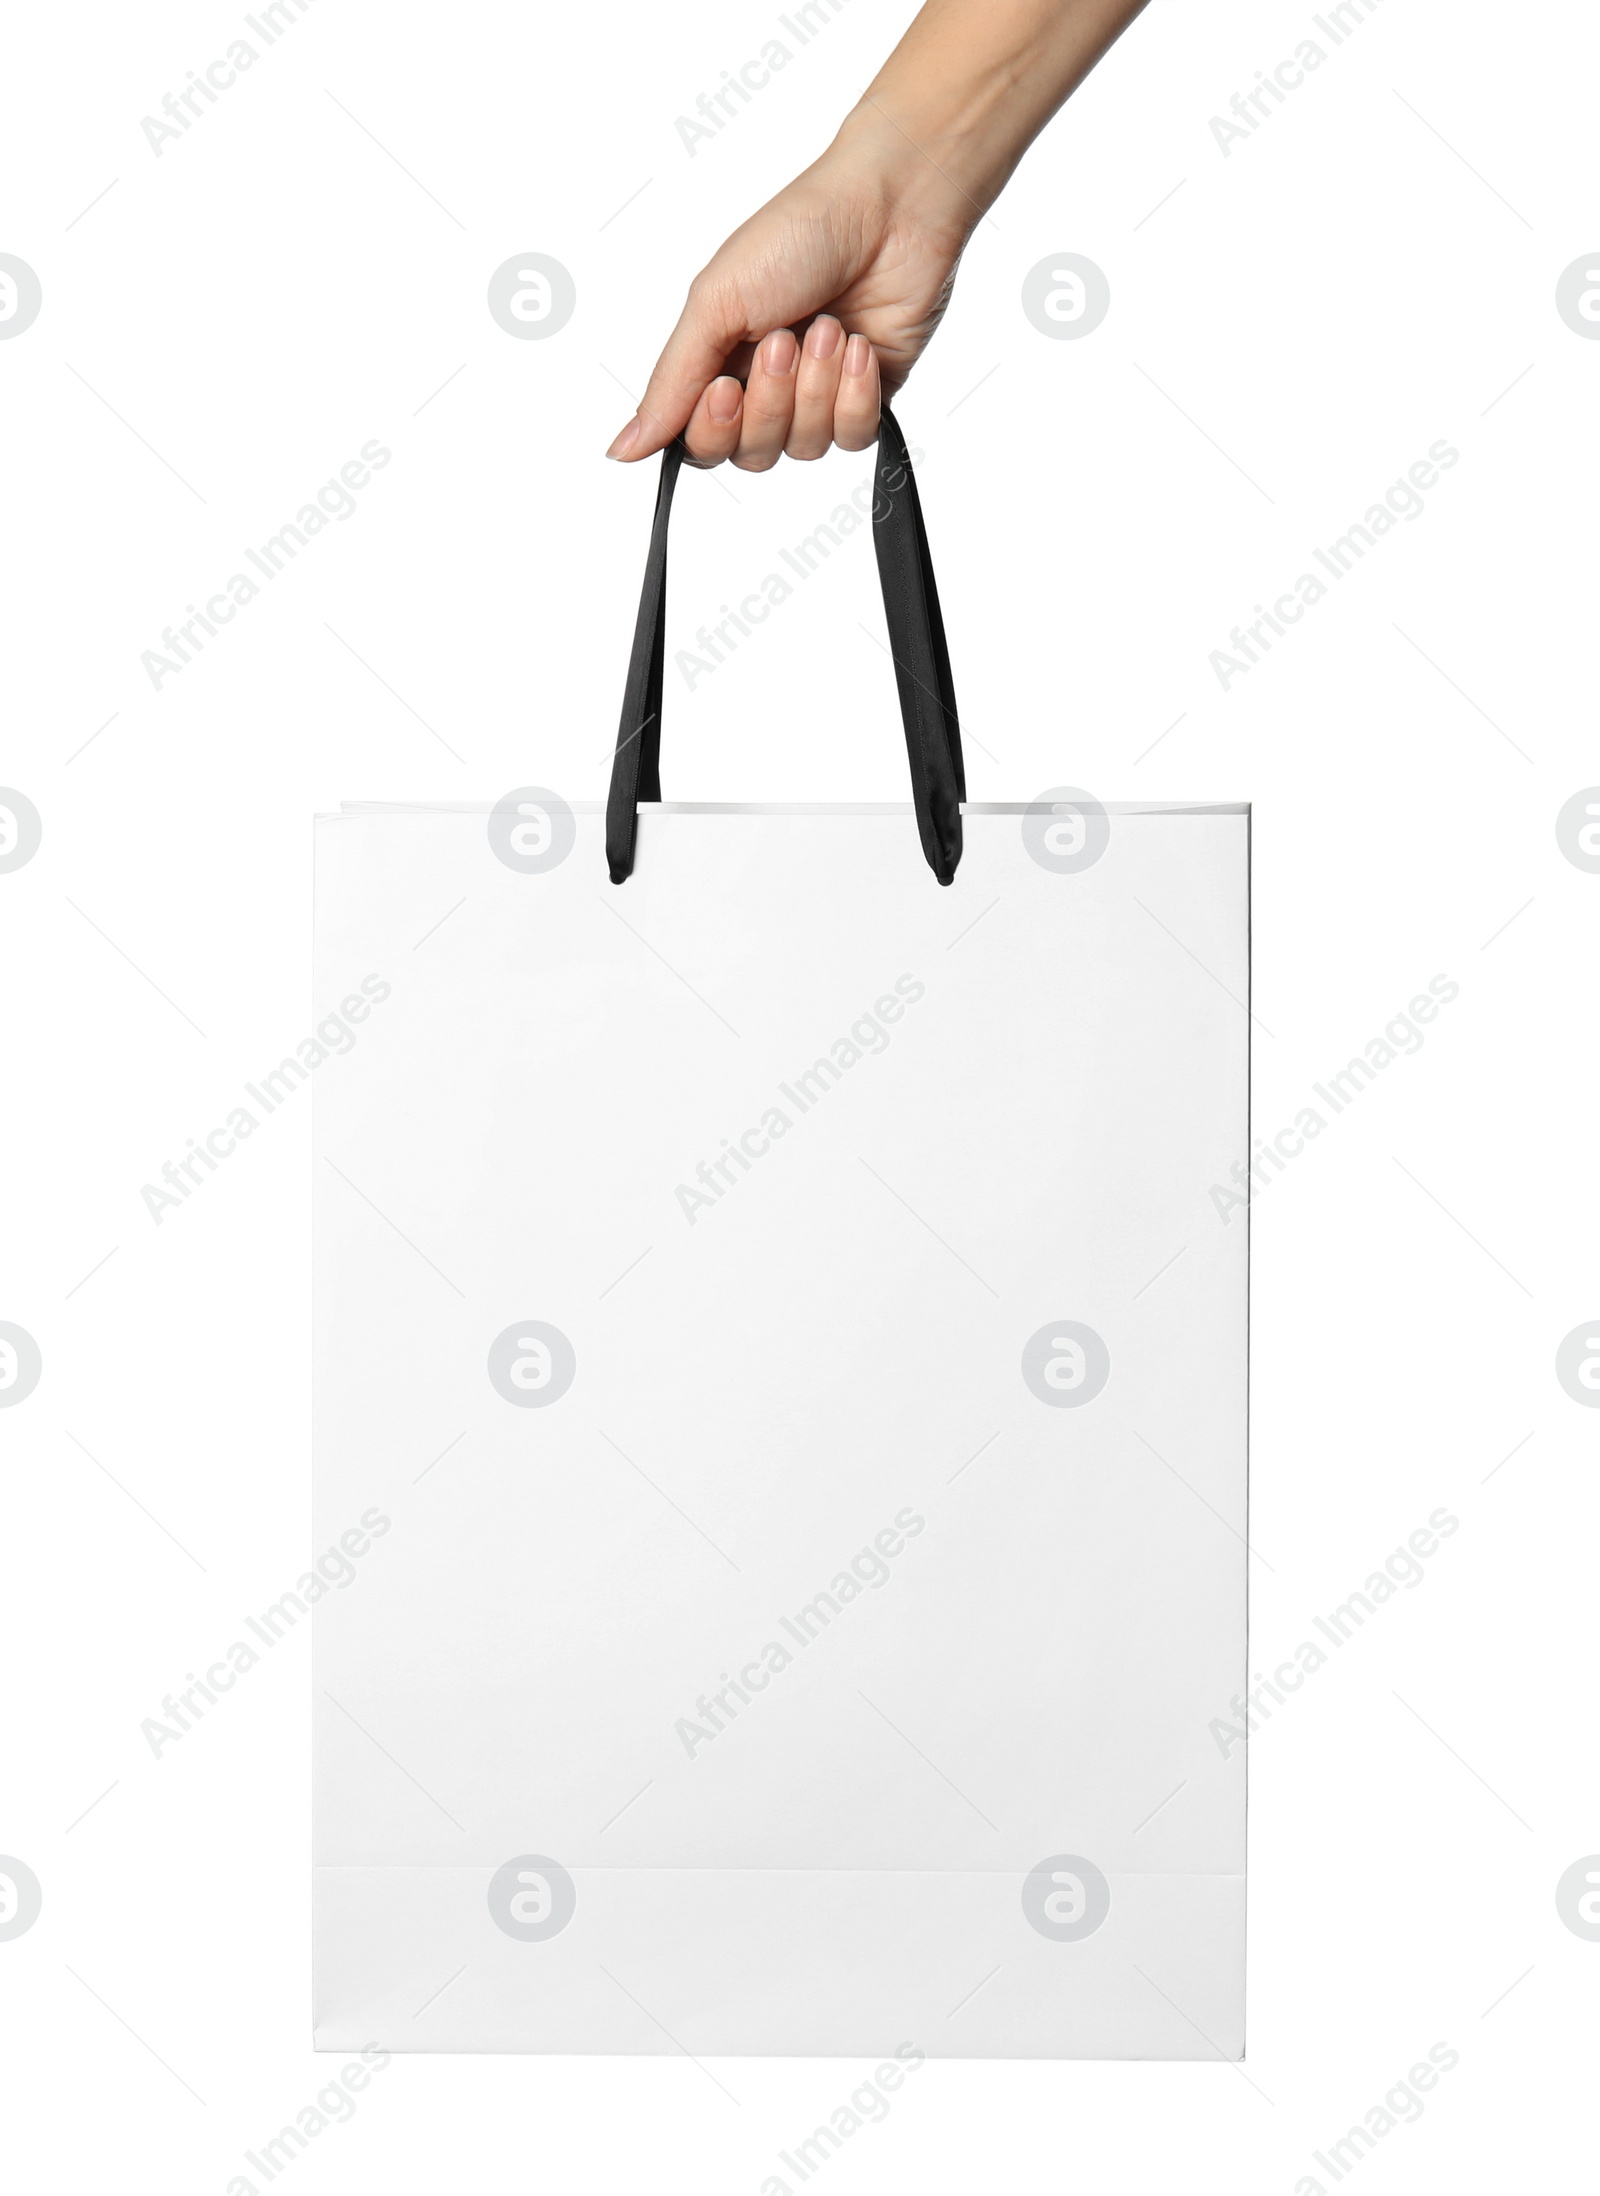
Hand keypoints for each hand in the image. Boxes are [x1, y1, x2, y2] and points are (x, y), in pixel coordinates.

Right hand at [605, 129, 971, 470]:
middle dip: (771, 400)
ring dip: (816, 387)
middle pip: (752, 453)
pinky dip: (855, 394)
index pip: (702, 442)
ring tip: (828, 325)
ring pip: (804, 448)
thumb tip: (623, 447)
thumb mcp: (715, 302)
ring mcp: (819, 396)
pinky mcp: (869, 398)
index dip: (714, 428)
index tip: (727, 385)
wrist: (889, 206)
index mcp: (720, 361)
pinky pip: (853, 438)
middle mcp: (767, 386)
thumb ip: (671, 383)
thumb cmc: (798, 233)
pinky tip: (859, 346)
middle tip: (783, 338)